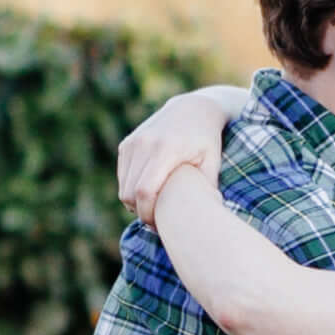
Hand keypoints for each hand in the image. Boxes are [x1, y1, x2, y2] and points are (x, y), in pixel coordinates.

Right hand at [108, 84, 247, 223]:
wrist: (193, 109)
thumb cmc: (207, 141)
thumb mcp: (212, 163)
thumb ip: (205, 189)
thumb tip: (202, 217)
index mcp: (165, 150)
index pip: (144, 191)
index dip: (147, 213)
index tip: (157, 225)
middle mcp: (144, 144)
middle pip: (129, 192)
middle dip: (140, 211)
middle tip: (157, 221)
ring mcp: (132, 143)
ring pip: (123, 186)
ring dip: (134, 202)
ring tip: (153, 207)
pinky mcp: (127, 144)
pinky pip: (123, 175)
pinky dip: (131, 188)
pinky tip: (148, 192)